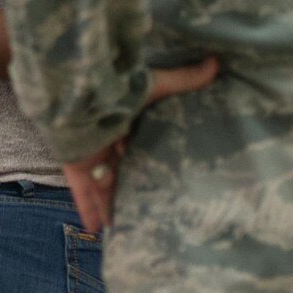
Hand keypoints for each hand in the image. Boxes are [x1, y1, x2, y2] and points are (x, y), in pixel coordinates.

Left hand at [62, 57, 221, 232]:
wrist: (76, 91)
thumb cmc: (118, 87)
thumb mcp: (156, 84)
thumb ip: (184, 80)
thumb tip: (216, 62)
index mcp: (126, 123)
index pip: (138, 146)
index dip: (147, 160)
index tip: (158, 176)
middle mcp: (109, 142)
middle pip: (120, 171)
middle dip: (128, 187)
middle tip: (141, 209)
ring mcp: (92, 156)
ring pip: (103, 187)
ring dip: (110, 206)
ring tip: (121, 230)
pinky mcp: (77, 165)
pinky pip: (83, 192)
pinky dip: (87, 209)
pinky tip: (92, 230)